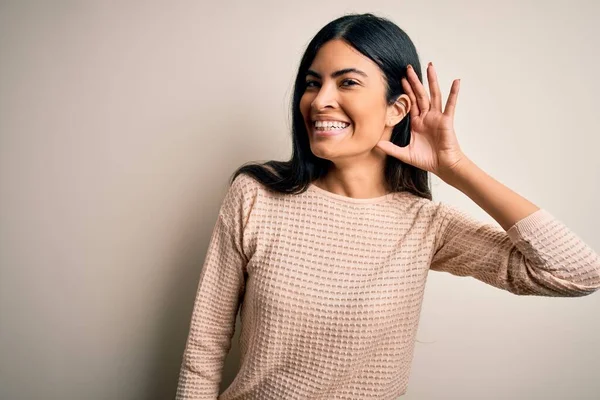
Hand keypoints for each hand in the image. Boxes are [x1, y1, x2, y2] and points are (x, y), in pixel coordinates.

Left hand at [376, 62, 466, 179]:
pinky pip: (450, 104)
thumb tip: (375, 145)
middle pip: (420, 94)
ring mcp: (437, 117)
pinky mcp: (446, 120)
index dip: (405, 91)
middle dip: (414, 81)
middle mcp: (427, 117)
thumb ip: (390, 148)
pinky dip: (454, 93)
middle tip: (409, 67)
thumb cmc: (427, 160)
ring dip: (431, 80)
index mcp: (417, 123)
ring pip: (434, 94)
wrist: (443, 166)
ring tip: (430, 66)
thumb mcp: (404, 154)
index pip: (410, 103)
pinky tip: (456, 81)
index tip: (400, 79)